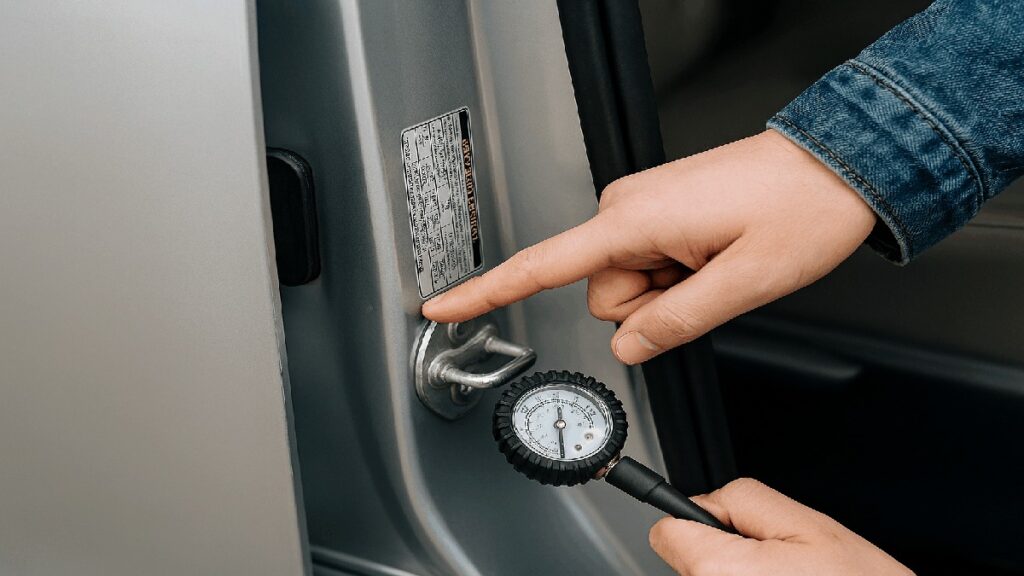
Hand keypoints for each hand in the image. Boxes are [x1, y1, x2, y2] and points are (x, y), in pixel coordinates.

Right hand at [422, 130, 874, 363]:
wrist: (834, 165)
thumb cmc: (798, 208)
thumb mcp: (742, 284)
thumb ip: (674, 323)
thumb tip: (628, 346)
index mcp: (634, 220)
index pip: (543, 265)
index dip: (487, 290)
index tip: (443, 305)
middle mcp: (625, 208)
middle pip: (603, 295)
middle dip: (651, 306)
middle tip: (707, 280)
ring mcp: (641, 208)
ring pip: (627, 286)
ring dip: (669, 290)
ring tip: (716, 261)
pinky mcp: (657, 211)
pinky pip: (647, 264)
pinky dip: (677, 274)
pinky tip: (712, 252)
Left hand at [650, 478, 912, 574]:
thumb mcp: (808, 525)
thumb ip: (744, 499)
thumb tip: (702, 501)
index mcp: (717, 571)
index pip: (665, 531)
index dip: (697, 521)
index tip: (725, 528)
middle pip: (689, 559)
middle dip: (725, 550)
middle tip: (780, 561)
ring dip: (740, 575)